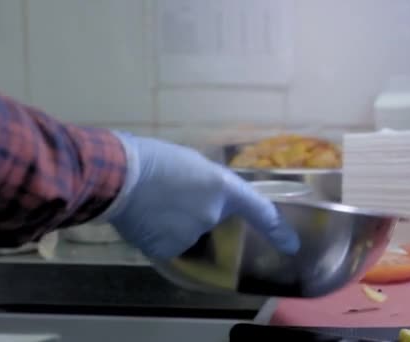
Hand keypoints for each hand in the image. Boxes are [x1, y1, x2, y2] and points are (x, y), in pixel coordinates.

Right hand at [103, 133, 299, 259]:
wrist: (118, 175)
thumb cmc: (152, 157)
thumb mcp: (191, 162)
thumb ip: (208, 183)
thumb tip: (205, 197)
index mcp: (222, 187)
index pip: (259, 210)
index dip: (277, 230)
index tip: (291, 245)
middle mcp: (213, 214)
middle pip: (214, 220)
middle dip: (199, 210)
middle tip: (172, 192)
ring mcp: (191, 234)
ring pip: (190, 233)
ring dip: (178, 223)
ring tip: (154, 204)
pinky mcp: (168, 249)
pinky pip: (171, 244)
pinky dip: (161, 234)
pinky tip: (146, 218)